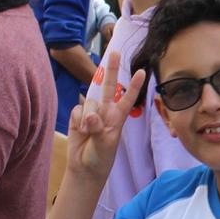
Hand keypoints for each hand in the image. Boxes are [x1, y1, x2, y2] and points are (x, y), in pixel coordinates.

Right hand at [65, 54, 143, 182]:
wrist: (84, 167)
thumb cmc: (100, 157)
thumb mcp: (104, 144)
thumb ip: (98, 128)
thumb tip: (90, 116)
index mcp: (118, 117)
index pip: (128, 98)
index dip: (134, 86)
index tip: (142, 72)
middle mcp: (105, 111)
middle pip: (108, 87)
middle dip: (111, 70)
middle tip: (115, 52)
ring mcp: (91, 112)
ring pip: (88, 103)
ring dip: (87, 118)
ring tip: (88, 133)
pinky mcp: (77, 116)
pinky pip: (77, 109)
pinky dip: (77, 120)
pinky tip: (80, 130)